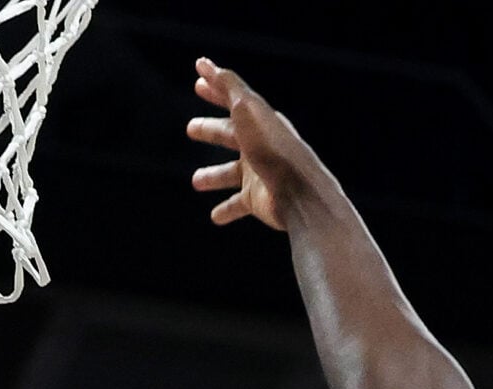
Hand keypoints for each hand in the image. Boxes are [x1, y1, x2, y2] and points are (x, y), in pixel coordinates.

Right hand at [185, 57, 327, 230]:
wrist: (302, 197)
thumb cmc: (275, 153)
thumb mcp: (249, 115)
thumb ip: (230, 90)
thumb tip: (208, 65)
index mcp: (259, 122)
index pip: (234, 99)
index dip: (216, 87)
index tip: (198, 78)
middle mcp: (259, 147)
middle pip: (230, 135)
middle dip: (211, 131)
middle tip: (190, 128)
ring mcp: (258, 174)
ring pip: (230, 173)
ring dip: (213, 176)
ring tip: (196, 181)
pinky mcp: (258, 199)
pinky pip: (237, 204)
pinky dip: (226, 209)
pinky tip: (215, 217)